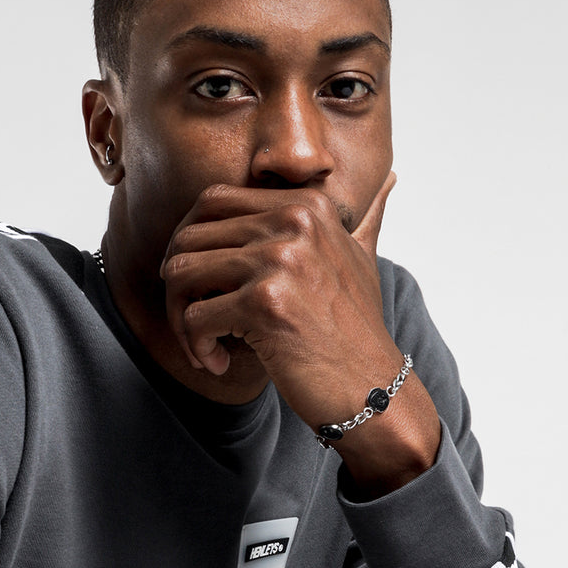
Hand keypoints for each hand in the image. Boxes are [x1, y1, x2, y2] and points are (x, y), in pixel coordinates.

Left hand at [160, 176, 439, 492]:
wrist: (374, 388)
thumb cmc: (357, 332)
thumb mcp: (363, 259)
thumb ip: (364, 218)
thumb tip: (389, 179)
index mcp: (306, 205)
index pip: (211, 202)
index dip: (189, 245)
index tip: (199, 287)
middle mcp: (293, 222)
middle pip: (188, 238)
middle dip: (178, 288)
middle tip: (193, 324)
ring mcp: (279, 260)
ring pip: (180, 275)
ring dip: (179, 319)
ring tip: (202, 347)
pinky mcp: (264, 304)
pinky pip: (193, 318)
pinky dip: (196, 347)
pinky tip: (219, 364)